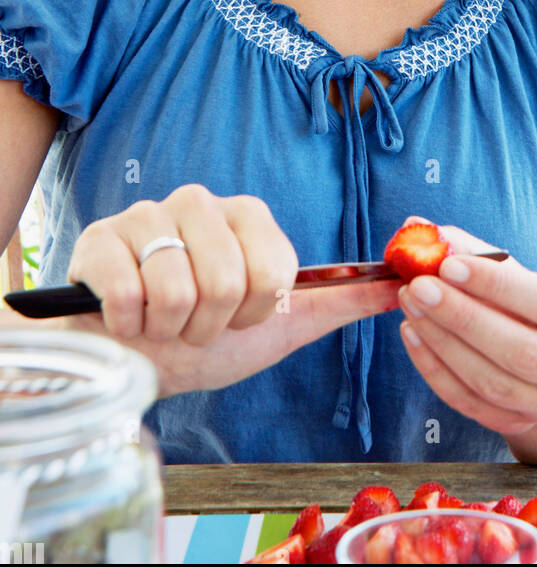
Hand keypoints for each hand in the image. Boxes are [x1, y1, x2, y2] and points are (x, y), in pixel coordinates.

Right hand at [60, 183, 400, 396]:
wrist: (131, 363)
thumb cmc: (206, 340)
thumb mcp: (283, 324)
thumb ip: (343, 300)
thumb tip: (407, 281)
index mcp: (247, 215)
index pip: (273, 271)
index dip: (255, 312)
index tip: (239, 317)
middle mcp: (198, 203)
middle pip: (225, 281)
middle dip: (211, 326)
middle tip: (196, 325)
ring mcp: (144, 215)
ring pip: (178, 290)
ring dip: (170, 329)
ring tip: (162, 322)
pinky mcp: (100, 240)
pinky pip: (130, 294)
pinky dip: (132, 326)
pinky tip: (129, 319)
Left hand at [395, 218, 536, 440]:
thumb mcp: (521, 277)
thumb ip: (478, 252)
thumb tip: (421, 228)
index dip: (500, 285)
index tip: (450, 264)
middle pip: (523, 352)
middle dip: (465, 317)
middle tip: (420, 286)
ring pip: (493, 382)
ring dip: (443, 342)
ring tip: (411, 304)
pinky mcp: (518, 426)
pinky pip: (470, 403)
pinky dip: (435, 369)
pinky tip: (413, 335)